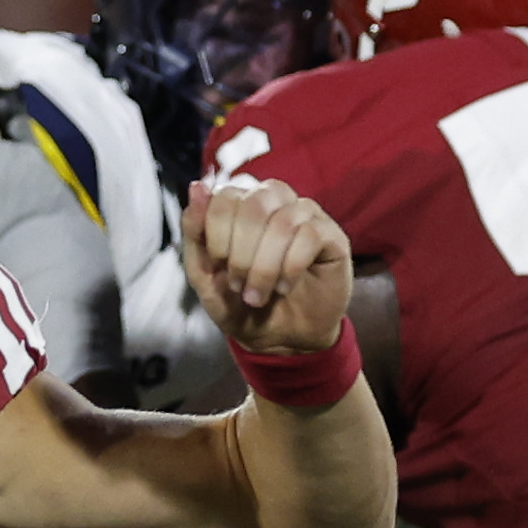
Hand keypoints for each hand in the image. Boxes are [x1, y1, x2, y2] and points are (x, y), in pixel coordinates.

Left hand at [178, 175, 351, 354]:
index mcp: (240, 204)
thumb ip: (195, 232)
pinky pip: (311, 235)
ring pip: (283, 221)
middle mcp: (274, 201)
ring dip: (265, 267)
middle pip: (254, 205)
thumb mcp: (204, 275)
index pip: (225, 197)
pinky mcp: (331, 235)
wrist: (278, 339)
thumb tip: (197, 188)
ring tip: (259, 295)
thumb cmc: (240, 304)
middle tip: (239, 286)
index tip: (220, 269)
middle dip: (241, 255)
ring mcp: (305, 215)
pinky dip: (291, 267)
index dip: (218, 236)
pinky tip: (285, 286)